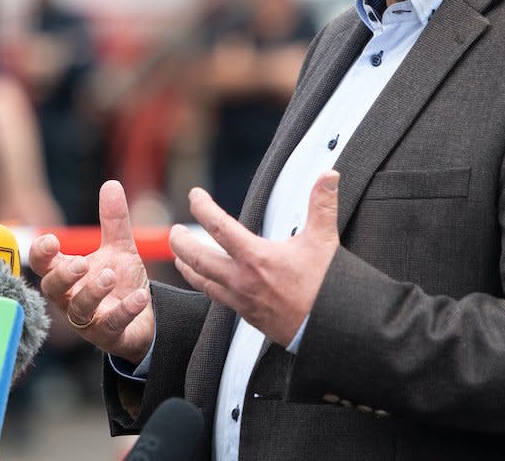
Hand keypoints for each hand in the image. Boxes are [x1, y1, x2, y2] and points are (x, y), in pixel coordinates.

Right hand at [28, 180, 154, 363]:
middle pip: (53, 289)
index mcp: (68, 274)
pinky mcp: (110, 336)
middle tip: (80, 262)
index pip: (43, 264)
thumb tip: (111, 184)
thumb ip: (113, 220)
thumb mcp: (119, 249)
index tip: (52, 240)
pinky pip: (111, 326)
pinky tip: (139, 297)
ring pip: (79, 310)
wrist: (144, 317)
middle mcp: (72, 298)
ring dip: (92, 292)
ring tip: (109, 276)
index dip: (42, 254)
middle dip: (63, 275)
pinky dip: (125, 311)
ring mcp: (89, 320)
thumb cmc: (120, 283)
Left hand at [169, 169, 340, 346]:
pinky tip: (205, 281)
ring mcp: (241, 299)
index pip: (219, 227)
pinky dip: (204, 285)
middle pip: (197, 258)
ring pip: (202, 282)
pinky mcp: (246, 314)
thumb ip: (322, 205)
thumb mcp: (324, 241)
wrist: (330, 330)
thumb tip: (329, 175)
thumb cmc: (326, 287)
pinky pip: (216, 298)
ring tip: (179, 256)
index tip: (195, 195)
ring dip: (187, 266)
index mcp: (256, 257)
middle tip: (175, 231)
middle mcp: (242, 279)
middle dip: (180, 243)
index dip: (203, 207)